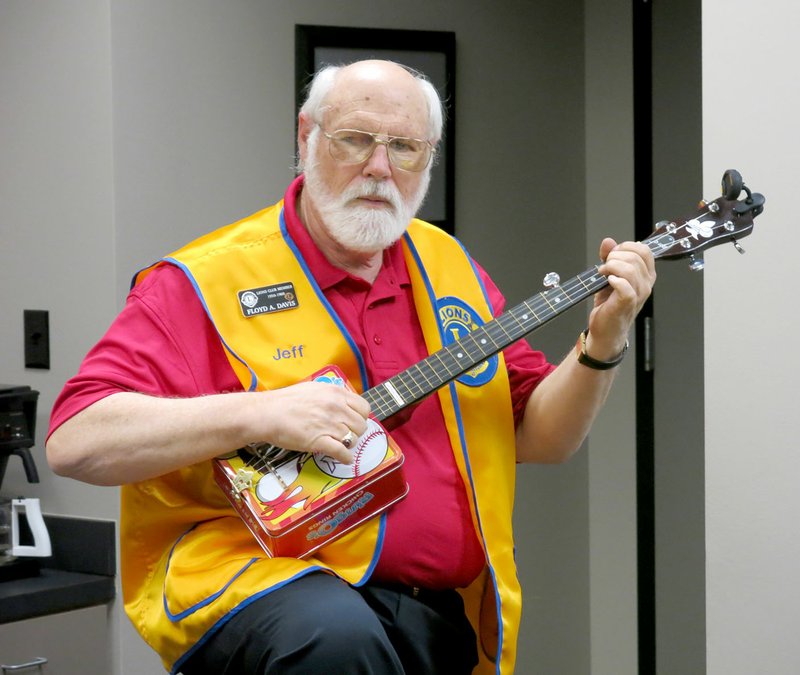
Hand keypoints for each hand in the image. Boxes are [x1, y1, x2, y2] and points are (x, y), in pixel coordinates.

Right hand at [253, 381, 370, 462]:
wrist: (267, 413)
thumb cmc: (286, 401)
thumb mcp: (314, 388)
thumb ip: (331, 394)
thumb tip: (344, 401)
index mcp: (336, 393)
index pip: (364, 408)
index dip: (360, 417)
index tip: (353, 422)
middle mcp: (336, 408)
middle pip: (361, 425)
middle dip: (355, 432)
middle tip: (345, 435)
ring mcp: (329, 425)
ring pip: (353, 439)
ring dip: (348, 444)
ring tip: (339, 444)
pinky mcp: (320, 441)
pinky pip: (342, 453)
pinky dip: (345, 458)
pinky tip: (343, 458)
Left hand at [586, 238, 655, 358]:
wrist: (606, 329)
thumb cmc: (609, 304)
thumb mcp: (609, 275)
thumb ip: (610, 257)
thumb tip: (608, 241)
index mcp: (646, 275)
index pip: (644, 250)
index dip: (626, 247)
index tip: (612, 255)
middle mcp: (646, 283)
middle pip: (635, 257)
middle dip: (614, 257)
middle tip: (604, 267)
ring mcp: (639, 294)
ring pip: (629, 269)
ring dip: (611, 267)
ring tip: (602, 274)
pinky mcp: (627, 303)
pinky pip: (624, 285)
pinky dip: (613, 280)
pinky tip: (607, 282)